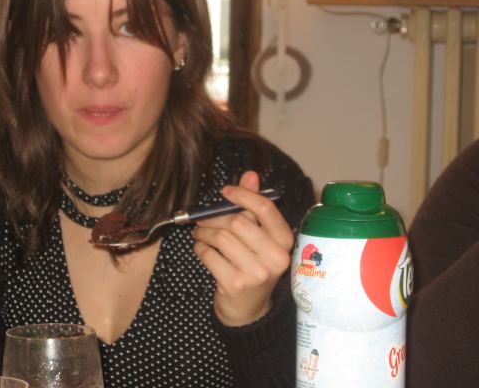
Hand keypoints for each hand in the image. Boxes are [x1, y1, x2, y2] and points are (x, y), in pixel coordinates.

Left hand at [192, 171, 293, 325]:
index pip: (265, 208)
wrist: (248, 310)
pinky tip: (202, 249)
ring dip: (204, 232)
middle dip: (214, 217)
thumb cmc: (253, 265)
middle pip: (237, 222)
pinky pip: (209, 255)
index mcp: (285, 240)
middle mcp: (276, 257)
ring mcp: (257, 273)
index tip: (225, 192)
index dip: (242, 195)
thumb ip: (254, 206)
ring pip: (221, 237)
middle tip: (203, 219)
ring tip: (200, 233)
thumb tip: (250, 175)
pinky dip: (200, 248)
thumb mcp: (260, 237)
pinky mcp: (236, 285)